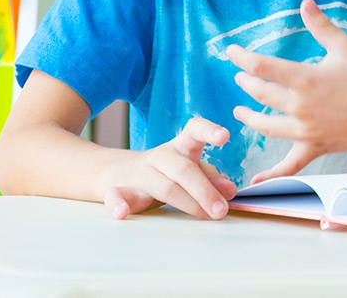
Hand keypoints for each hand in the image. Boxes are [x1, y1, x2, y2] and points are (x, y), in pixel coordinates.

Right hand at [99, 116, 236, 219]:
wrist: (117, 174)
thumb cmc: (166, 173)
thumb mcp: (191, 170)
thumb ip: (211, 178)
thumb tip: (230, 191)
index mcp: (180, 146)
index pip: (194, 131)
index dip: (209, 131)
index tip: (225, 136)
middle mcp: (160, 156)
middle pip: (184, 169)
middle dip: (206, 191)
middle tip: (222, 210)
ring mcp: (138, 173)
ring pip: (163, 186)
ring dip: (187, 203)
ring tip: (207, 215)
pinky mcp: (117, 190)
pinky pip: (116, 196)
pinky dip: (118, 204)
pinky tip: (122, 213)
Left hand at [228, 0, 346, 182]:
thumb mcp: (345, 46)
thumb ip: (321, 26)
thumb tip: (305, 2)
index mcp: (304, 79)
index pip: (262, 67)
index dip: (242, 58)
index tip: (231, 52)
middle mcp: (299, 106)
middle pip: (260, 94)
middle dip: (247, 83)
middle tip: (241, 76)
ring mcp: (305, 130)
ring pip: (266, 126)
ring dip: (249, 117)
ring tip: (239, 112)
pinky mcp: (313, 147)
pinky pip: (288, 165)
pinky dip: (270, 175)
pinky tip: (254, 182)